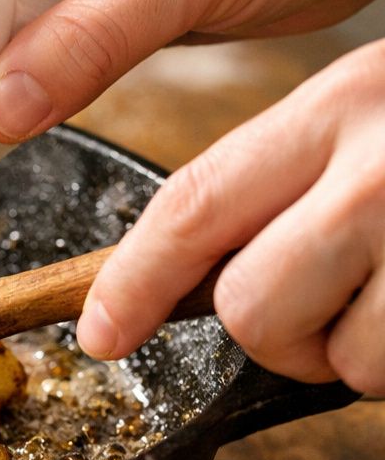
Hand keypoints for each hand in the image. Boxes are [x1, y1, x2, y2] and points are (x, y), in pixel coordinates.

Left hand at [76, 41, 384, 393]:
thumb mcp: (374, 121)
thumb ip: (288, 181)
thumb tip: (187, 280)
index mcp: (341, 103)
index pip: (193, 203)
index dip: (133, 281)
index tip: (101, 333)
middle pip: (248, 304)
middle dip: (270, 336)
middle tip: (320, 315)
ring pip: (336, 356)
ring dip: (357, 355)